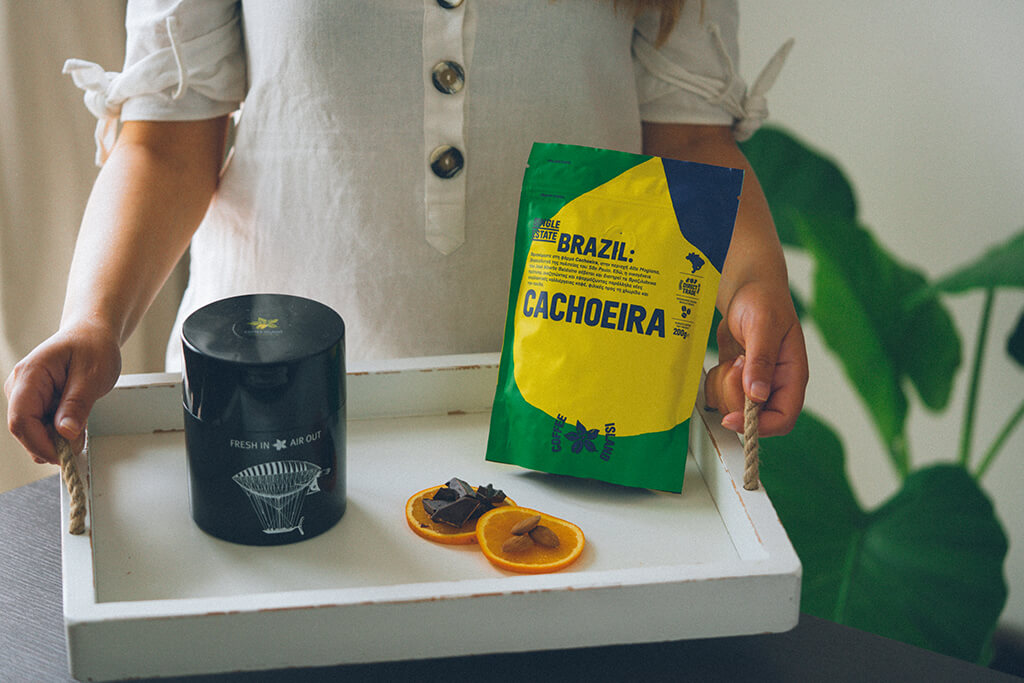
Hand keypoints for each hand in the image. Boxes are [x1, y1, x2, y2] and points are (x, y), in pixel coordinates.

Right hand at [5, 321, 120, 463]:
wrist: (91, 335)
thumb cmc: (92, 347)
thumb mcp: (93, 374)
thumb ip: (77, 404)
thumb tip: (65, 433)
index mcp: (30, 374)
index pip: (21, 419)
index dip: (39, 443)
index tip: (64, 456)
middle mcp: (20, 386)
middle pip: (24, 429)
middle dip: (49, 444)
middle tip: (79, 445)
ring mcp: (25, 395)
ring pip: (32, 431)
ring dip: (55, 439)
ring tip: (81, 425)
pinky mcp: (34, 402)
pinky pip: (40, 426)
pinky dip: (57, 432)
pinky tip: (75, 423)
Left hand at [704, 281, 806, 435]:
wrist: (746, 289)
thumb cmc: (763, 301)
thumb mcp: (763, 326)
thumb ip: (760, 361)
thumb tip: (757, 396)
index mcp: (792, 376)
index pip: (783, 418)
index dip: (759, 426)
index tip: (732, 417)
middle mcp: (775, 385)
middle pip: (753, 417)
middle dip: (735, 394)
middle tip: (735, 364)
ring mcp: (755, 384)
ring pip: (732, 407)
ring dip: (724, 385)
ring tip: (733, 358)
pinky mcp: (737, 380)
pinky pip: (719, 395)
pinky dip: (715, 380)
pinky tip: (725, 360)